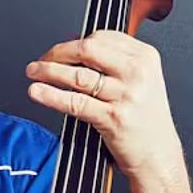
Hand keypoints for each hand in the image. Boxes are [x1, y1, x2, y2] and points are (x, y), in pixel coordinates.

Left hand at [26, 30, 184, 185]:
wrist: (158, 155)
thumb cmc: (146, 120)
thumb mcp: (142, 81)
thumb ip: (116, 63)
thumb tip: (75, 48)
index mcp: (145, 57)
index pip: (102, 37)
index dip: (73, 41)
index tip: (59, 49)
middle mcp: (137, 73)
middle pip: (88, 49)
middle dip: (58, 52)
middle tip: (42, 59)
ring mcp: (126, 95)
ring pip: (77, 76)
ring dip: (48, 71)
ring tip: (34, 72)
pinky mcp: (113, 118)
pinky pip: (75, 103)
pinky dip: (51, 95)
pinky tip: (38, 92)